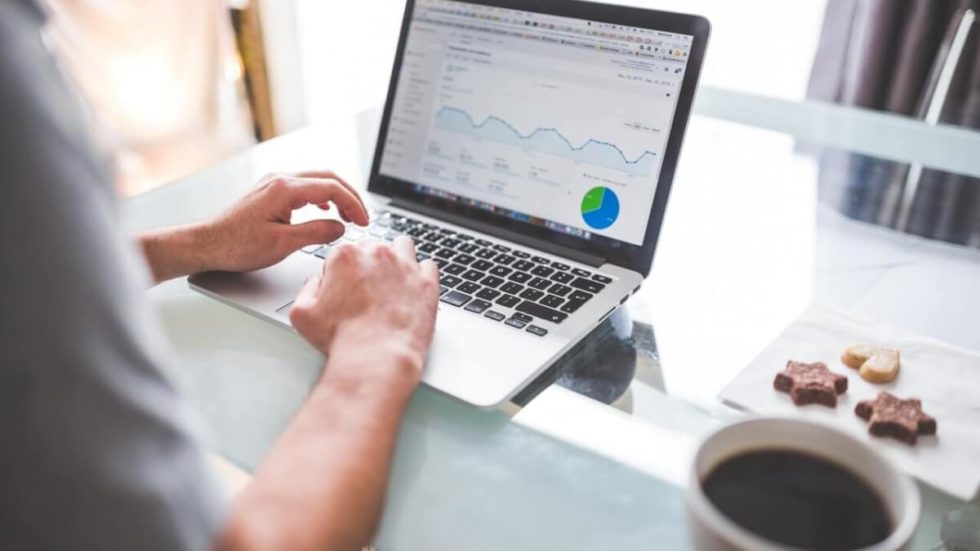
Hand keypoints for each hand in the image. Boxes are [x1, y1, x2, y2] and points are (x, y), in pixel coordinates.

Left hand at [138, 171, 368, 282]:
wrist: (207, 244)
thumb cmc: (236, 246)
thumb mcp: (283, 244)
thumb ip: (316, 233)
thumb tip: (340, 227)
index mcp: (284, 189)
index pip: (332, 187)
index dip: (353, 204)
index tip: (363, 221)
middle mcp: (279, 180)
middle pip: (327, 178)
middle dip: (350, 197)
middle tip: (362, 218)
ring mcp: (273, 183)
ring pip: (316, 180)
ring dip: (336, 196)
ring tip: (348, 216)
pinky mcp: (270, 192)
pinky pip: (304, 187)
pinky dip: (321, 197)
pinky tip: (325, 210)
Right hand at [289, 236, 440, 382]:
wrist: (376, 358)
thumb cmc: (341, 339)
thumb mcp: (302, 314)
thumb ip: (306, 289)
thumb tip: (315, 282)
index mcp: (346, 256)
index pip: (342, 253)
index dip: (341, 273)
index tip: (344, 289)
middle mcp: (377, 254)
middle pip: (372, 249)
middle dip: (369, 265)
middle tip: (367, 290)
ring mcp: (405, 266)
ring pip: (402, 247)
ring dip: (397, 259)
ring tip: (392, 282)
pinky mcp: (427, 282)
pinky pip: (428, 266)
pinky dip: (421, 274)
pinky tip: (413, 289)